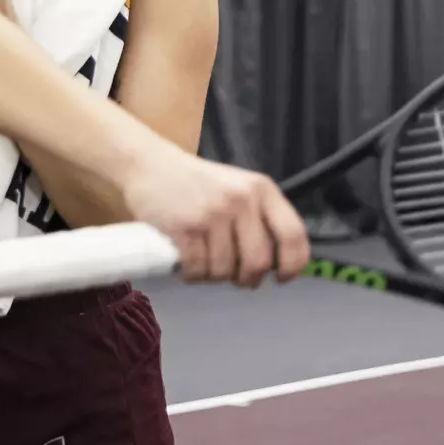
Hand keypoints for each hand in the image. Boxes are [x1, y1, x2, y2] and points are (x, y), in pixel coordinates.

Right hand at [121, 150, 309, 289]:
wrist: (149, 165)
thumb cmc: (197, 183)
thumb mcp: (238, 188)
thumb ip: (259, 219)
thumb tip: (274, 265)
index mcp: (262, 190)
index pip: (293, 234)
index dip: (292, 265)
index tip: (281, 278)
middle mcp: (241, 200)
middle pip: (258, 262)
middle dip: (247, 279)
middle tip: (234, 277)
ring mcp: (212, 213)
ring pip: (225, 270)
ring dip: (213, 277)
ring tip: (203, 262)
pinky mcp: (184, 226)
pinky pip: (197, 270)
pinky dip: (192, 275)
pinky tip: (186, 264)